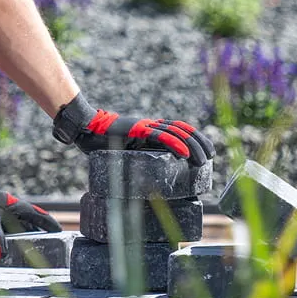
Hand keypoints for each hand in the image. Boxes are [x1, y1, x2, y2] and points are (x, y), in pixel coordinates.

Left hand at [0, 167, 60, 259]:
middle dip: (36, 234)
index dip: (47, 223)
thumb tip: (2, 254)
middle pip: (26, 223)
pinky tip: (3, 253)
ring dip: (19, 240)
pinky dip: (4, 243)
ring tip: (29, 253)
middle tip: (47, 247)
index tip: (59, 231)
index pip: (35, 214)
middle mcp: (4, 209)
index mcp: (10, 204)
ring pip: (12, 229)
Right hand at [52, 91, 214, 166]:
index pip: (180, 129)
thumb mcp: (129, 150)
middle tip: (210, 156)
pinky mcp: (137, 129)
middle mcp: (151, 124)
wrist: (86, 130)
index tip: (208, 151)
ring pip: (175, 132)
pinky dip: (174, 144)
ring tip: (203, 159)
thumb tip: (153, 173)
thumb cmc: (103, 143)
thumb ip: (142, 154)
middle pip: (183, 129)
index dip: (196, 138)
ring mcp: (144, 126)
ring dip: (192, 145)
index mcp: (151, 129)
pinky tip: (184, 153)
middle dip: (200, 142)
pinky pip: (160, 136)